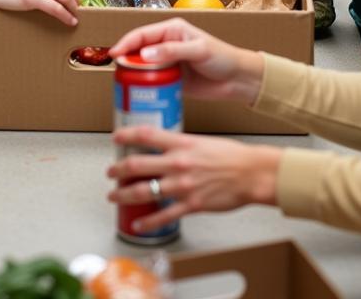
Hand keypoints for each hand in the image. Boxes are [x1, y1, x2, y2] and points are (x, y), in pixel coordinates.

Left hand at [106, 129, 281, 232]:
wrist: (251, 173)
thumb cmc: (231, 156)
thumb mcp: (202, 141)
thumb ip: (182, 145)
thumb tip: (165, 147)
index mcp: (182, 144)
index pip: (147, 134)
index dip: (127, 135)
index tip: (116, 137)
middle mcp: (178, 163)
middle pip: (138, 165)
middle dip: (118, 169)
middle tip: (110, 172)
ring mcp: (182, 185)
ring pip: (144, 191)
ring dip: (124, 194)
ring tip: (114, 195)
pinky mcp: (191, 205)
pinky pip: (163, 216)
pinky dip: (148, 222)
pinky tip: (138, 224)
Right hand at [107, 17, 263, 103]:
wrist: (238, 79)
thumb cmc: (223, 57)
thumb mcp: (199, 50)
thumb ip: (173, 51)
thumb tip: (146, 54)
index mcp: (172, 30)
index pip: (143, 34)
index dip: (126, 43)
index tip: (115, 54)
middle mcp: (166, 44)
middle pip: (139, 51)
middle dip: (127, 60)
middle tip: (117, 73)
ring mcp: (168, 62)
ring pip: (143, 68)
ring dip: (134, 75)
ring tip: (123, 85)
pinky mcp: (170, 79)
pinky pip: (152, 82)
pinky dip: (144, 87)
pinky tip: (138, 94)